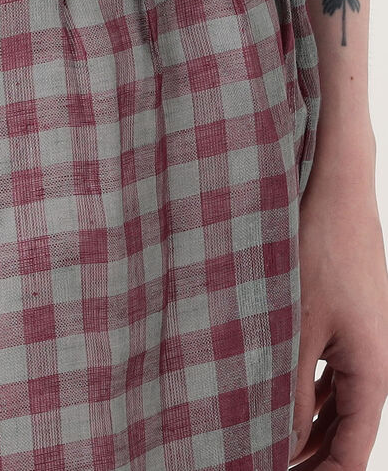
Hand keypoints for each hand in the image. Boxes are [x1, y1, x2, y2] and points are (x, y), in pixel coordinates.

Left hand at [289, 132, 387, 468]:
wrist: (334, 186)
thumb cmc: (316, 248)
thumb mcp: (295, 324)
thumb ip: (290, 385)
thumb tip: (279, 438)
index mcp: (371, 371)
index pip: (353, 453)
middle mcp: (372, 359)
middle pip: (345, 431)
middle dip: (308, 456)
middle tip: (257, 463)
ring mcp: (358, 337)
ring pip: (335, 401)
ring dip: (302, 424)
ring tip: (257, 438)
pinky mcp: (341, 316)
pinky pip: (328, 370)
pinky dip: (302, 390)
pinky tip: (271, 394)